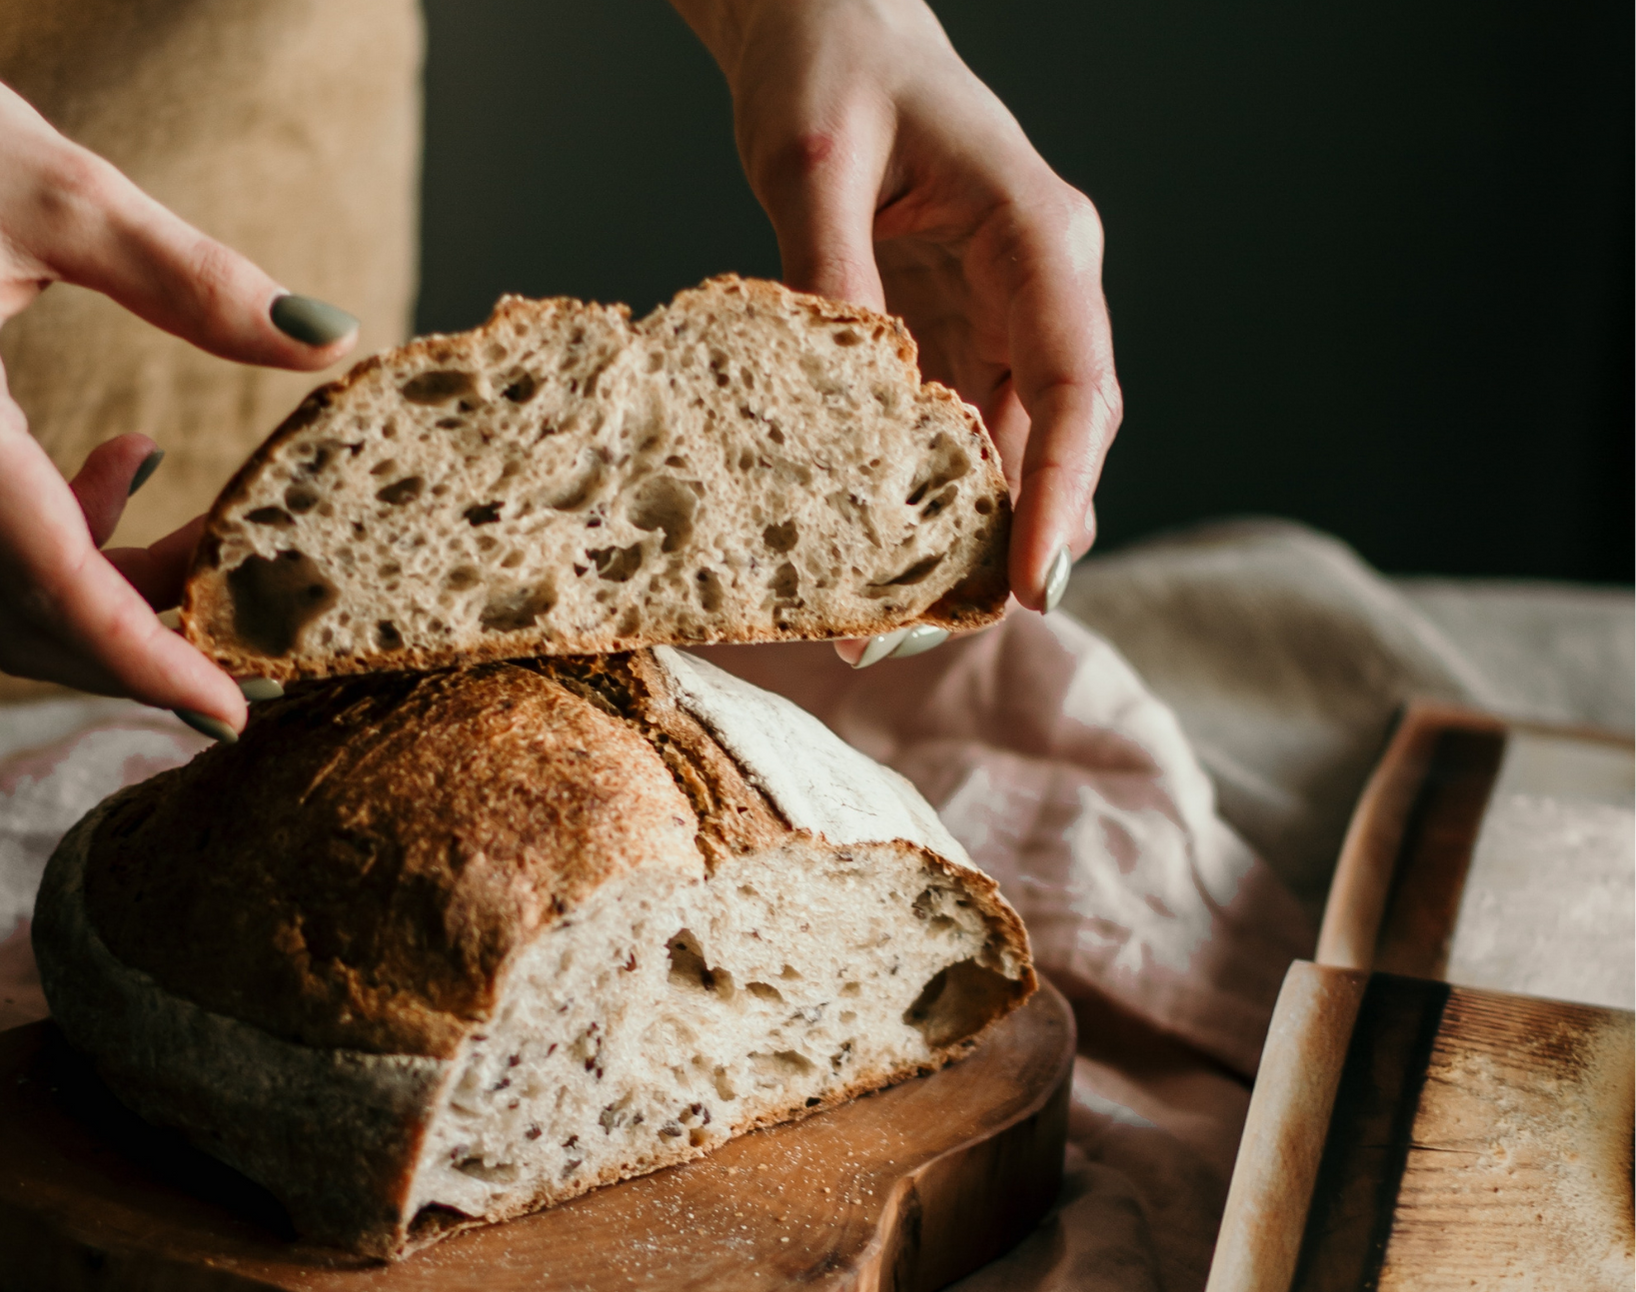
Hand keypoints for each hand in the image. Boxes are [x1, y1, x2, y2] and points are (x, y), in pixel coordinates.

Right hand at [0, 0, 359, 731]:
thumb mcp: (68, 191)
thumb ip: (198, 281)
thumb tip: (329, 339)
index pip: (46, 582)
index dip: (144, 660)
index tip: (232, 709)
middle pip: (20, 620)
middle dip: (142, 650)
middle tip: (256, 649)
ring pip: (0, 596)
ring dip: (113, 595)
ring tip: (212, 540)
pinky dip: (68, 543)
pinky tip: (131, 465)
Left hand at [673, 0, 1121, 651]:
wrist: (825, 24)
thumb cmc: (830, 64)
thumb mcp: (810, 158)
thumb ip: (829, 269)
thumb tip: (841, 393)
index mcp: (1037, 235)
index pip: (1078, 383)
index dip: (1061, 493)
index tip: (1032, 583)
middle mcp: (1038, 288)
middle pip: (1055, 441)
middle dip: (1005, 546)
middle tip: (917, 633)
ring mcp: (1000, 318)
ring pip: (1009, 455)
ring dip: (960, 541)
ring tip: (882, 623)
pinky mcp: (952, 338)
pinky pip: (957, 438)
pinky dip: (923, 503)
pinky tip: (870, 559)